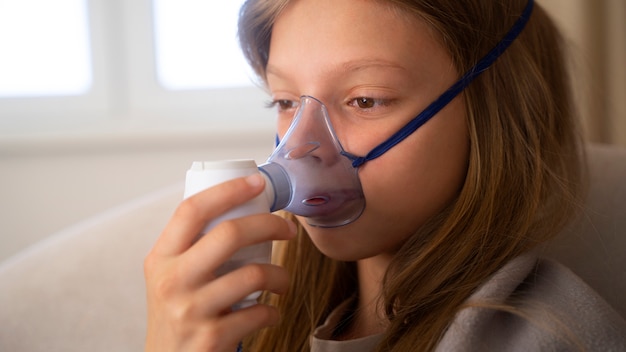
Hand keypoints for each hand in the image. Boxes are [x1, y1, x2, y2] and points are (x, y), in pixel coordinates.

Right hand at [144, 174, 295, 350]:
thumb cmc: (176, 316)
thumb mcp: (170, 278)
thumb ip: (191, 249)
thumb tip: (237, 209)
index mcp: (161, 258)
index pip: (191, 210)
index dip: (228, 190)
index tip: (257, 183)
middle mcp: (172, 281)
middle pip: (229, 234)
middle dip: (269, 224)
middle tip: (288, 229)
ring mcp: (191, 311)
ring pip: (254, 274)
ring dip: (281, 276)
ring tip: (282, 282)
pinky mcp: (211, 338)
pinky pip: (259, 313)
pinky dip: (273, 311)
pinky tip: (269, 312)